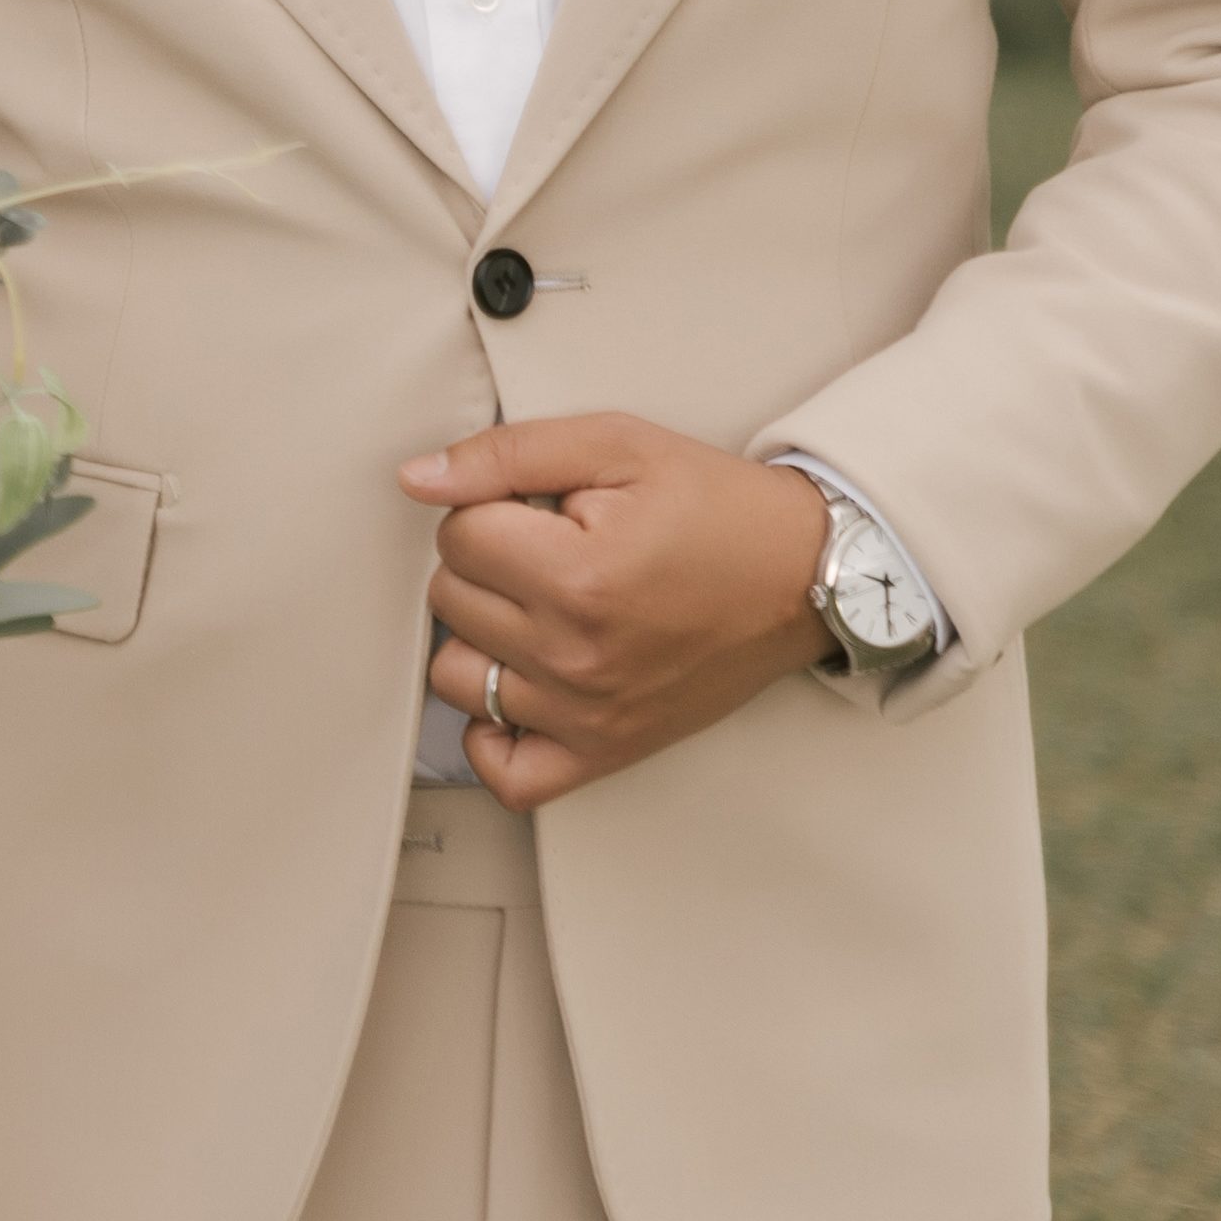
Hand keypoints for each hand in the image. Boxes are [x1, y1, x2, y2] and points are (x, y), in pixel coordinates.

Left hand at [403, 414, 830, 812]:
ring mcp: (587, 714)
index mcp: (576, 577)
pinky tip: (518, 686)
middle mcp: (575, 657)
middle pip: (449, 600)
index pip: (455, 536)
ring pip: (456, 678)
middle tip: (546, 548)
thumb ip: (505, 455)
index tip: (539, 509)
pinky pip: (507, 774)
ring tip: (535, 608)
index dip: (490, 507)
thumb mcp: (616, 445)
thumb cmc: (716, 509)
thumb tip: (418, 479)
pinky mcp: (605, 752)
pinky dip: (494, 735)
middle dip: (485, 562)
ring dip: (480, 637)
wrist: (803, 576)